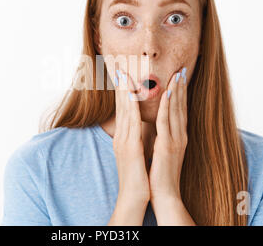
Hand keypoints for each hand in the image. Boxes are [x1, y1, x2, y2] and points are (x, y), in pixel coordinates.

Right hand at [112, 68, 149, 203]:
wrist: (134, 196)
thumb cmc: (138, 176)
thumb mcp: (136, 152)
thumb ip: (137, 137)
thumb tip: (142, 125)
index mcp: (124, 137)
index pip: (123, 109)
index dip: (123, 91)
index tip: (124, 75)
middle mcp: (121, 136)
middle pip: (121, 106)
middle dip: (121, 86)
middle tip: (120, 66)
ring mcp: (124, 140)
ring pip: (125, 110)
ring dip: (126, 90)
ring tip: (125, 72)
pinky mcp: (130, 146)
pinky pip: (132, 122)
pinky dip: (132, 105)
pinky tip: (133, 93)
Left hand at [149, 67, 187, 201]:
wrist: (164, 194)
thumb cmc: (160, 174)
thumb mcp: (162, 151)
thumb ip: (162, 137)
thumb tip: (156, 126)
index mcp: (177, 136)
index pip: (178, 110)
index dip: (180, 93)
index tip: (178, 77)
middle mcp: (179, 135)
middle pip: (180, 106)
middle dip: (180, 87)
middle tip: (181, 68)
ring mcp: (175, 140)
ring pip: (175, 110)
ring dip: (176, 90)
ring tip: (177, 73)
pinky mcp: (167, 145)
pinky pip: (166, 121)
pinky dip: (167, 105)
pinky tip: (167, 92)